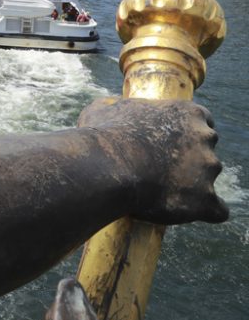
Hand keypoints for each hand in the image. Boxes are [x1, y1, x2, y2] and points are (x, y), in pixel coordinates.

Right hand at [79, 97, 227, 224]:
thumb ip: (117, 108)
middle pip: (207, 150)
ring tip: (159, 193)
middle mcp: (205, 137)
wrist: (106, 166)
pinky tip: (182, 210)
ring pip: (208, 181)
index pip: (202, 120)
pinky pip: (216, 210)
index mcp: (187, 112)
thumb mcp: (103, 109)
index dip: (184, 134)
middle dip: (189, 160)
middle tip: (159, 169)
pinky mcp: (206, 199)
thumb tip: (107, 109)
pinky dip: (202, 211)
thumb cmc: (103, 135)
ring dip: (190, 186)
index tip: (168, 144)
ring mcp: (209, 169)